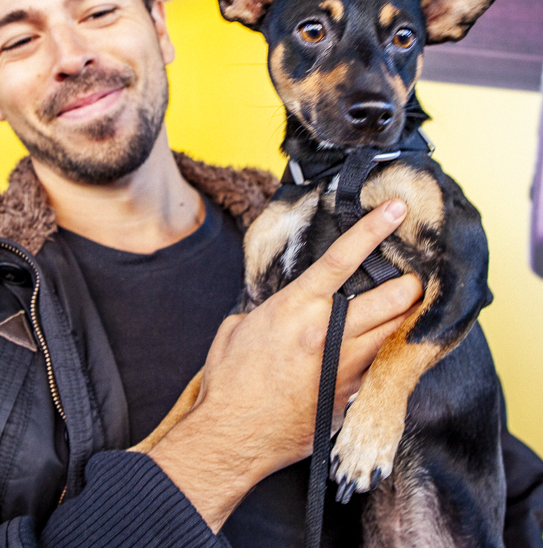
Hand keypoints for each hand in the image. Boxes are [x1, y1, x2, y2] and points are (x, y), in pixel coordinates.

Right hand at [149, 198, 421, 531]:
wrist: (233, 437)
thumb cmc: (231, 381)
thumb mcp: (240, 328)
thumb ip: (269, 308)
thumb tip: (279, 305)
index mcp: (296, 306)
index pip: (343, 258)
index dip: (373, 229)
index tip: (396, 209)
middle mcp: (327, 332)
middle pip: (391, 298)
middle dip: (410, 283)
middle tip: (415, 275)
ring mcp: (345, 366)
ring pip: (394, 331)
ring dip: (405, 316)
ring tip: (410, 304)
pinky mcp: (351, 394)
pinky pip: (379, 365)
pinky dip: (385, 352)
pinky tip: (383, 348)